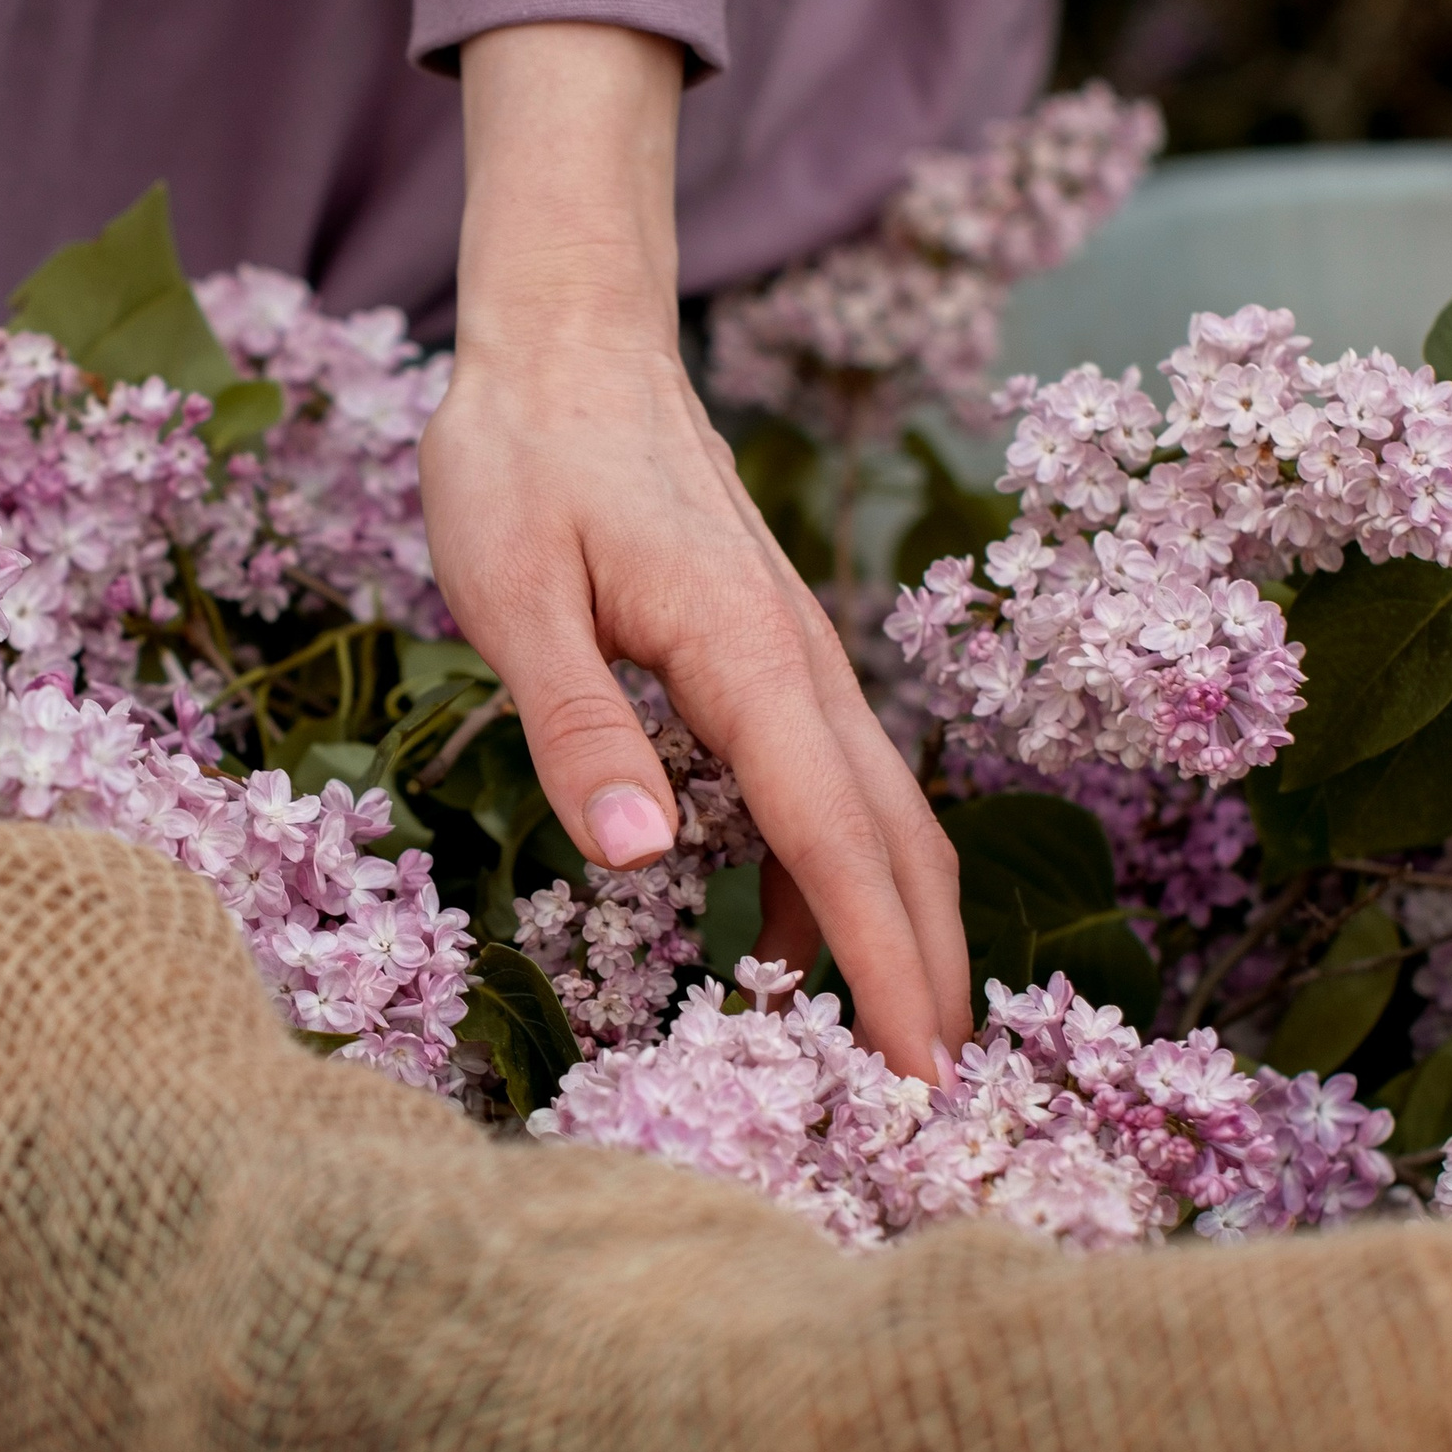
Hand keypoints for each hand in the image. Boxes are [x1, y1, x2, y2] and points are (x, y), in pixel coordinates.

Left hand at [422, 22, 969, 1082]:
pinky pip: (829, 780)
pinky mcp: (767, 654)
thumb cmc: (522, 460)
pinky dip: (839, 868)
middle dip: (923, 970)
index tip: (920, 1076)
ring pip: (876, 811)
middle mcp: (800, 662)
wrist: (567, 343)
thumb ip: (580, 728)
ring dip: (893, 926)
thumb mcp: (513, 595)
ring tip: (886, 1052)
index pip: (835, 840)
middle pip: (894, 839)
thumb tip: (644, 861)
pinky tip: (796, 935)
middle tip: (938, 1108)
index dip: (880, 964)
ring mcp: (794, 656)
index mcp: (748, 656)